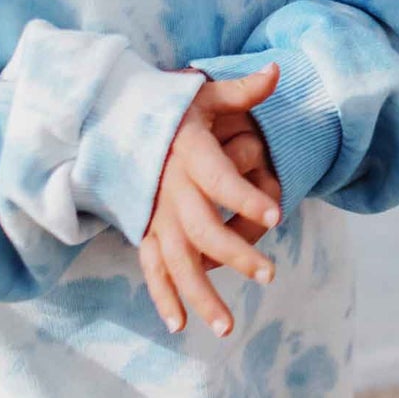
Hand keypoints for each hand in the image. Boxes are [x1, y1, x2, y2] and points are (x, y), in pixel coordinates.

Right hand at [139, 64, 283, 336]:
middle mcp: (169, 188)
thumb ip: (243, 90)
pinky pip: (151, 268)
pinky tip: (180, 324)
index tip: (279, 213)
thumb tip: (278, 70)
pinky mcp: (143, 230)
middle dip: (237, 254)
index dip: (246, 196)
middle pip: (203, 228)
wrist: (119, 122)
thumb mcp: (205, 94)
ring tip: (228, 326)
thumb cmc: (173, 109)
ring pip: (176, 261)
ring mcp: (154, 214)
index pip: (219, 177)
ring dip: (201, 294)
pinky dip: (163, 296)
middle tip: (270, 274)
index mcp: (188, 153)